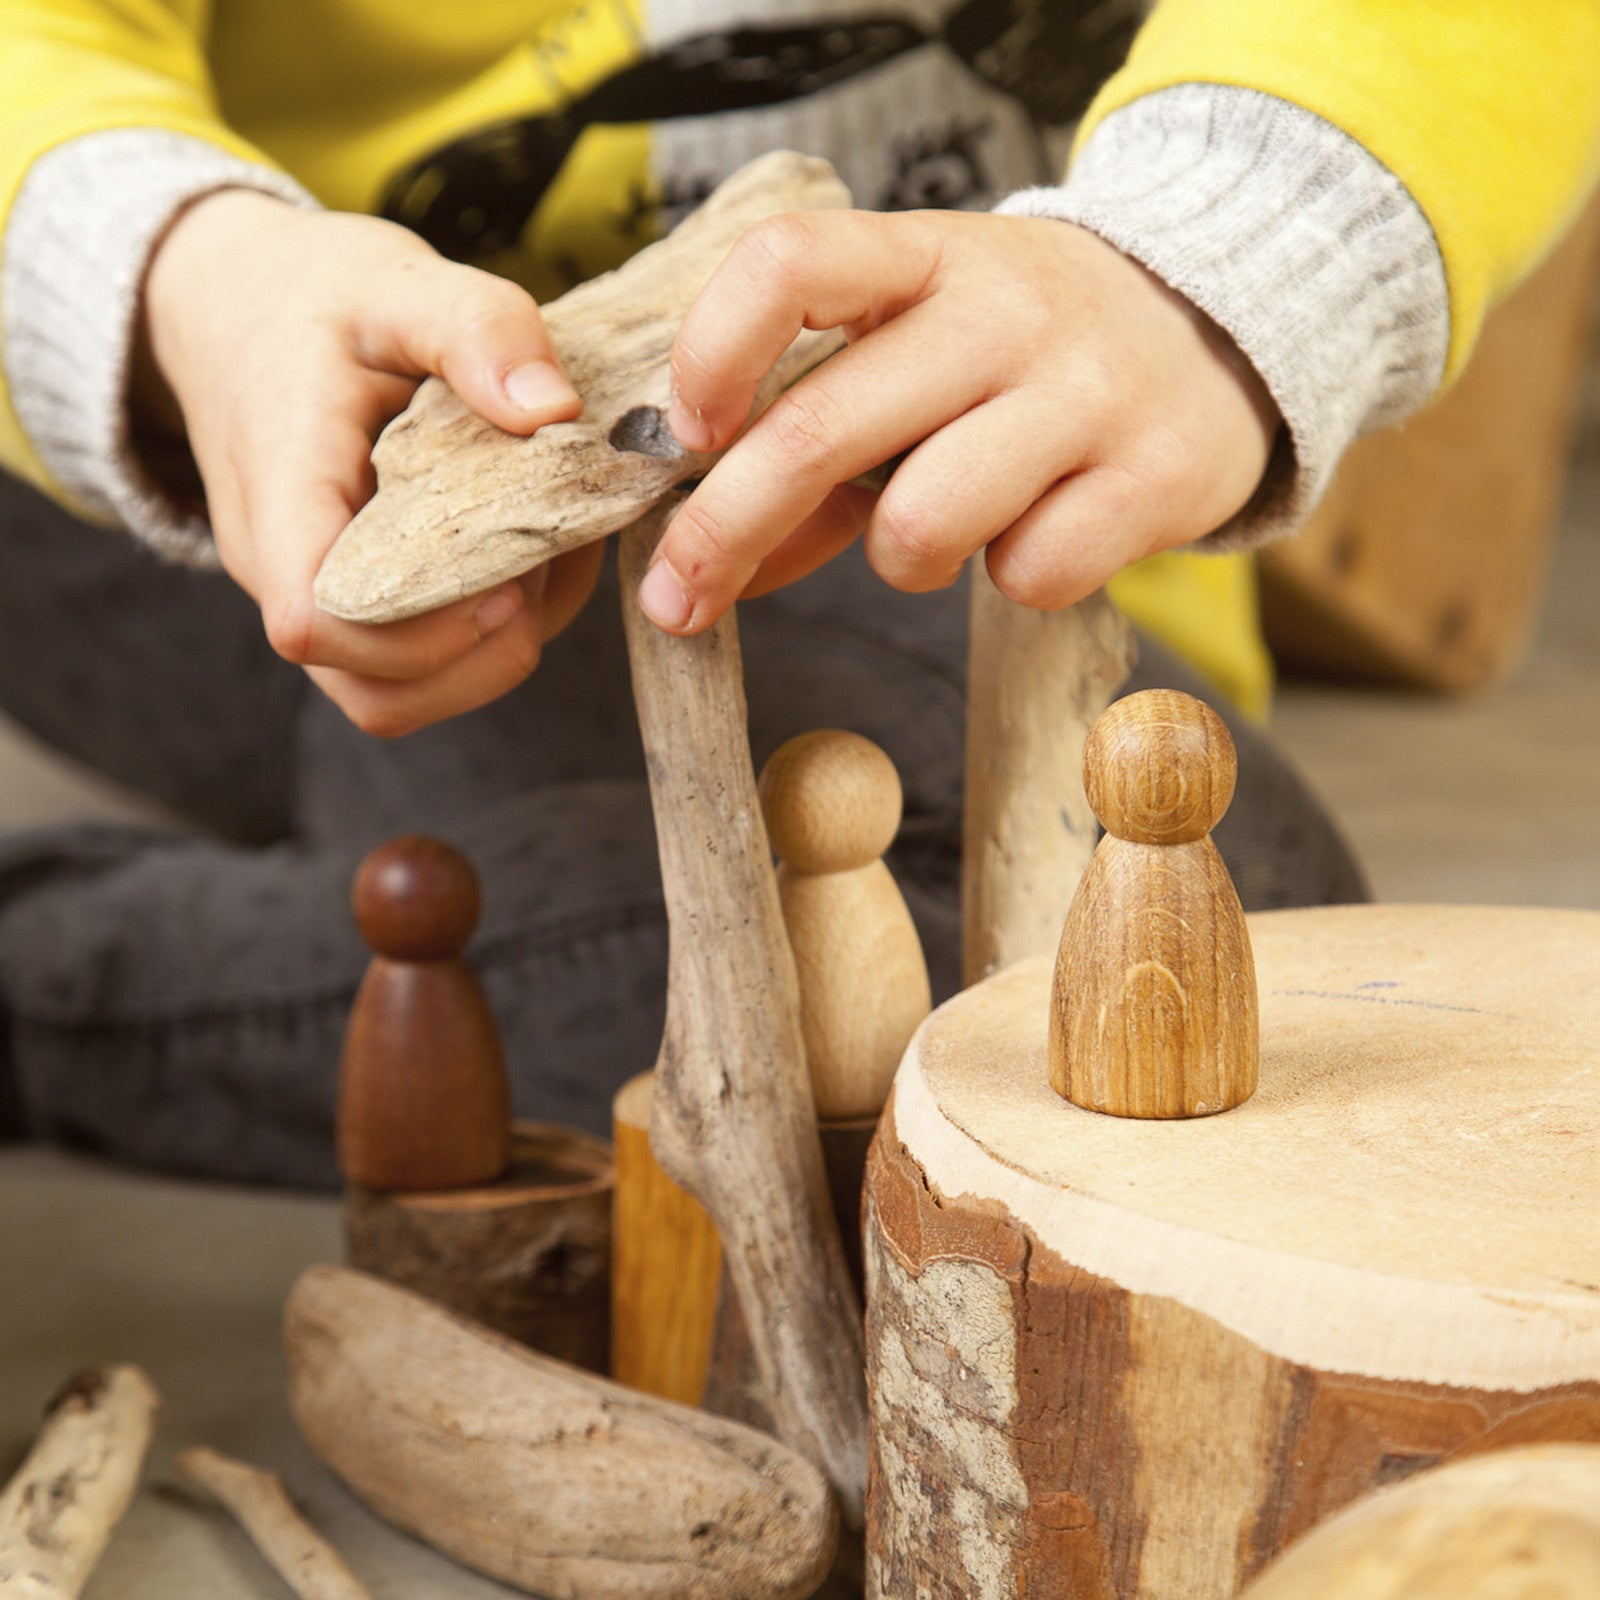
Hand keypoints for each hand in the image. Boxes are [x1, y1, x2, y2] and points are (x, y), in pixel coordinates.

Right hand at [139, 190, 600, 735]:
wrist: (240, 309)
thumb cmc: (314, 301)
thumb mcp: (396, 283)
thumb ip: (476, 329)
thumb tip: (553, 410)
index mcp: (278, 494)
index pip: (316, 623)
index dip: (420, 633)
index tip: (505, 574)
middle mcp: (283, 571)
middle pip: (376, 693)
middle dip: (484, 654)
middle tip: (546, 559)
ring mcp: (319, 602)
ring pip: (403, 699)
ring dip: (496, 654)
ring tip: (545, 558)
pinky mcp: (359, 610)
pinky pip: (424, 669)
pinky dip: (498, 637)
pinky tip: (535, 559)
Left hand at [639, 209, 1278, 632]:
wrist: (1216, 338)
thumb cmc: (1023, 360)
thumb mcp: (925, 349)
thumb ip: (826, 443)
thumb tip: (718, 565)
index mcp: (925, 257)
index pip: (789, 263)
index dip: (713, 353)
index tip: (688, 433)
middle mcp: (1001, 309)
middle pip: (821, 428)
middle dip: (723, 532)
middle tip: (675, 602)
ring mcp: (1084, 391)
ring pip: (920, 524)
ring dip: (899, 560)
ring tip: (937, 533)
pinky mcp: (1154, 476)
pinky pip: (1029, 574)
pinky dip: (1013, 578)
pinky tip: (1038, 532)